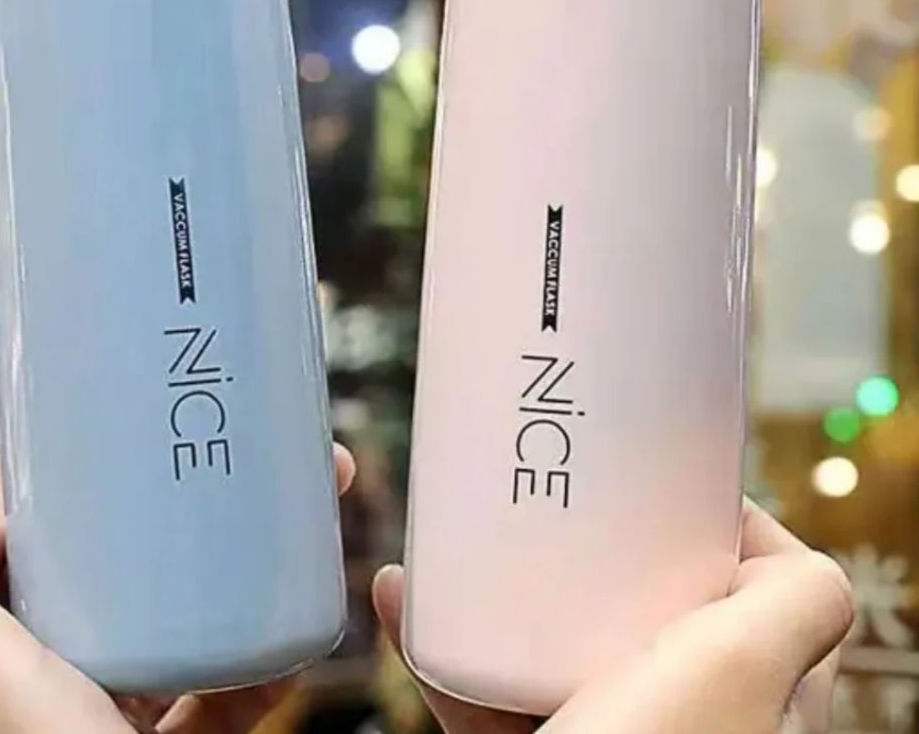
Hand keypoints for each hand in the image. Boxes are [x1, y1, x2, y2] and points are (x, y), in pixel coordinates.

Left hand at [0, 445, 355, 733]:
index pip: (32, 527)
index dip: (78, 466)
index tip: (136, 412)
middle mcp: (55, 673)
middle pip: (126, 555)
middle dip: (189, 494)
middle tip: (257, 448)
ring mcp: (120, 709)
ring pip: (191, 607)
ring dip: (252, 554)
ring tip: (303, 504)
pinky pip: (235, 681)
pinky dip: (273, 647)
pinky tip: (304, 612)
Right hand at [374, 503, 853, 733]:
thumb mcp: (744, 668)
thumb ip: (797, 599)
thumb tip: (784, 542)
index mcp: (756, 700)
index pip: (760, 593)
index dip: (718, 532)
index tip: (660, 490)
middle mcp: (685, 721)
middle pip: (648, 608)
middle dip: (594, 553)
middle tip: (555, 509)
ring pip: (557, 645)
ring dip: (499, 590)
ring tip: (460, 543)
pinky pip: (486, 692)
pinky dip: (443, 650)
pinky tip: (403, 605)